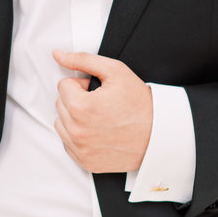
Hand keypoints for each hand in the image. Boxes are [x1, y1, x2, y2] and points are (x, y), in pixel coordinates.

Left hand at [53, 50, 152, 173]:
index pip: (64, 85)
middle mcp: (77, 131)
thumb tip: (58, 55)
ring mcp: (81, 149)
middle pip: (60, 104)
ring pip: (62, 124)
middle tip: (102, 104)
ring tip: (99, 118)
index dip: (83, 84)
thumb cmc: (140, 103)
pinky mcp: (85, 162)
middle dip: (77, 100)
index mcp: (80, 107)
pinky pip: (68, 144)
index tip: (100, 92)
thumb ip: (82, 60)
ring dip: (75, 118)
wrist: (159, 134)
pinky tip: (98, 132)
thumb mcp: (115, 71)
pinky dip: (80, 137)